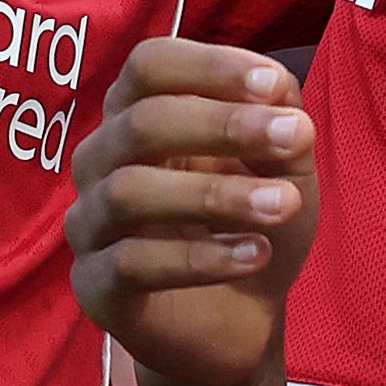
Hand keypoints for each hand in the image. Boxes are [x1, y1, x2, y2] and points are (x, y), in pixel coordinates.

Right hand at [65, 40, 317, 385]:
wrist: (239, 320)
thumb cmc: (251, 222)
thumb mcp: (284, 168)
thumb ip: (282, 124)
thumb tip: (278, 89)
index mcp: (139, 115)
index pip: (150, 65)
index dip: (208, 66)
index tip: (273, 85)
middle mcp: (101, 161)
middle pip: (140, 122)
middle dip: (223, 125)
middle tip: (295, 138)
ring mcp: (89, 224)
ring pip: (130, 191)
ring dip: (217, 194)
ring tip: (286, 205)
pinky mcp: (93, 286)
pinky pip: (131, 263)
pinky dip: (200, 257)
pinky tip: (257, 254)